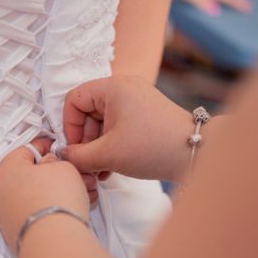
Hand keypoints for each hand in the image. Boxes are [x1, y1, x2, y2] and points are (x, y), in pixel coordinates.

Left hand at [0, 139, 89, 251]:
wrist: (52, 241)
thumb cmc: (54, 201)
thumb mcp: (63, 166)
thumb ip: (55, 161)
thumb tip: (51, 165)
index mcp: (7, 168)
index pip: (26, 149)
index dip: (45, 146)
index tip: (56, 149)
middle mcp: (1, 192)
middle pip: (30, 175)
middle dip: (55, 174)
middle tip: (74, 175)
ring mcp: (7, 214)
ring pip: (35, 196)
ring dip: (57, 192)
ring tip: (81, 193)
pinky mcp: (17, 232)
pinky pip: (36, 214)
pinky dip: (52, 210)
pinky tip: (72, 209)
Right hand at [63, 75, 193, 182]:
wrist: (194, 153)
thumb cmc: (153, 147)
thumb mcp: (108, 154)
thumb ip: (78, 156)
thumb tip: (63, 156)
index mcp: (113, 88)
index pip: (74, 99)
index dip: (69, 125)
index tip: (75, 148)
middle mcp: (124, 89)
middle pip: (87, 112)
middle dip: (84, 141)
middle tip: (88, 163)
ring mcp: (135, 101)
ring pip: (101, 123)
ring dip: (96, 148)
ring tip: (100, 170)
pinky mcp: (143, 115)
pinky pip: (116, 127)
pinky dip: (109, 145)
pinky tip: (111, 167)